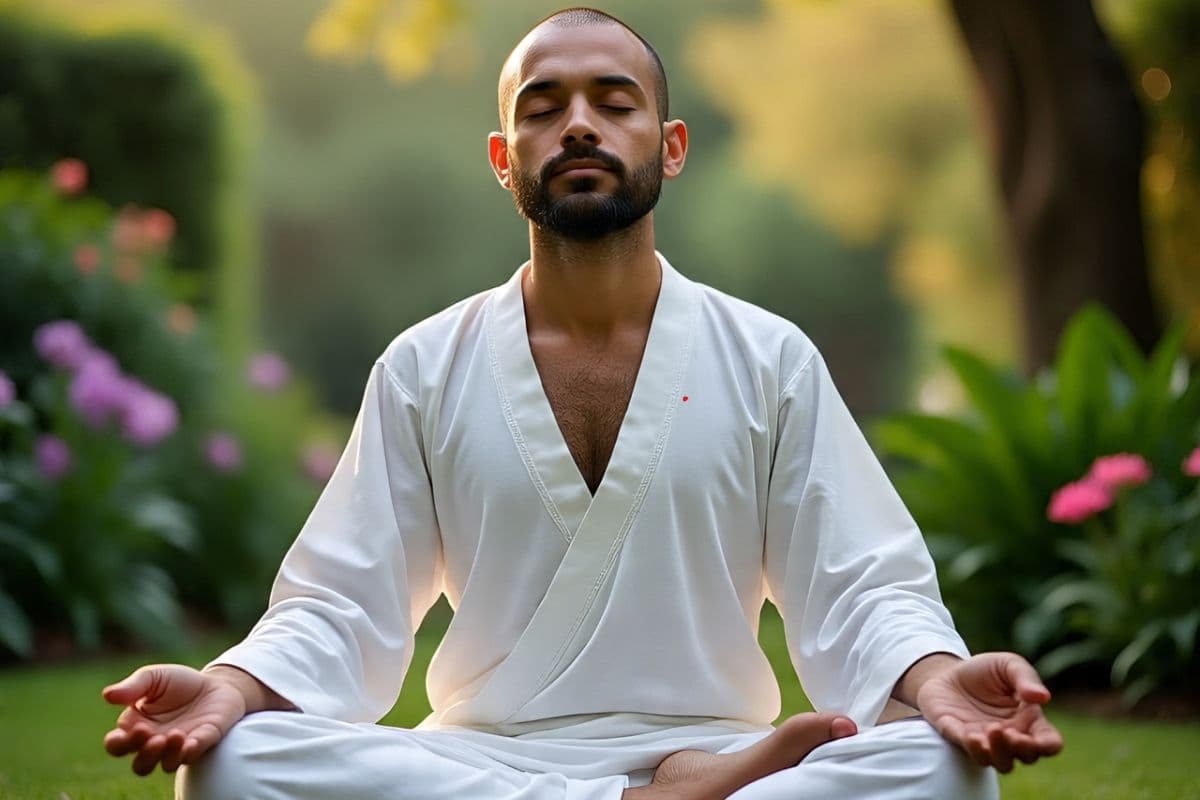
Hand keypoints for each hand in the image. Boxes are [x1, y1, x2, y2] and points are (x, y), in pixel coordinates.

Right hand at [102, 664, 247, 775]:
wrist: (218, 683)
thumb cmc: (179, 683)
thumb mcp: (155, 677)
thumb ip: (133, 686)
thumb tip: (107, 695)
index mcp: (135, 727)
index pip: (116, 745)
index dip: (119, 743)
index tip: (134, 728)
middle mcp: (154, 743)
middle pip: (140, 764)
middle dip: (145, 755)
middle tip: (155, 737)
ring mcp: (178, 747)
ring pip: (165, 765)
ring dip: (167, 755)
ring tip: (176, 734)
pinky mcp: (201, 744)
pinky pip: (192, 757)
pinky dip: (189, 752)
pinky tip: (190, 742)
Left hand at [916, 652, 1063, 772]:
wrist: (946, 671)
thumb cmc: (985, 670)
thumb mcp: (1008, 664)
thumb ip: (1026, 677)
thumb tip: (1043, 697)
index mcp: (1030, 719)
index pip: (1049, 742)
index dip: (1047, 745)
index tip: (1037, 738)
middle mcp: (1012, 736)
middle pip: (1027, 757)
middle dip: (1023, 749)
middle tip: (1010, 733)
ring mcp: (987, 742)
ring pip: (1002, 763)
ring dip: (1000, 752)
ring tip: (993, 730)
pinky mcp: (962, 739)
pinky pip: (972, 753)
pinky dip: (974, 749)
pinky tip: (972, 736)